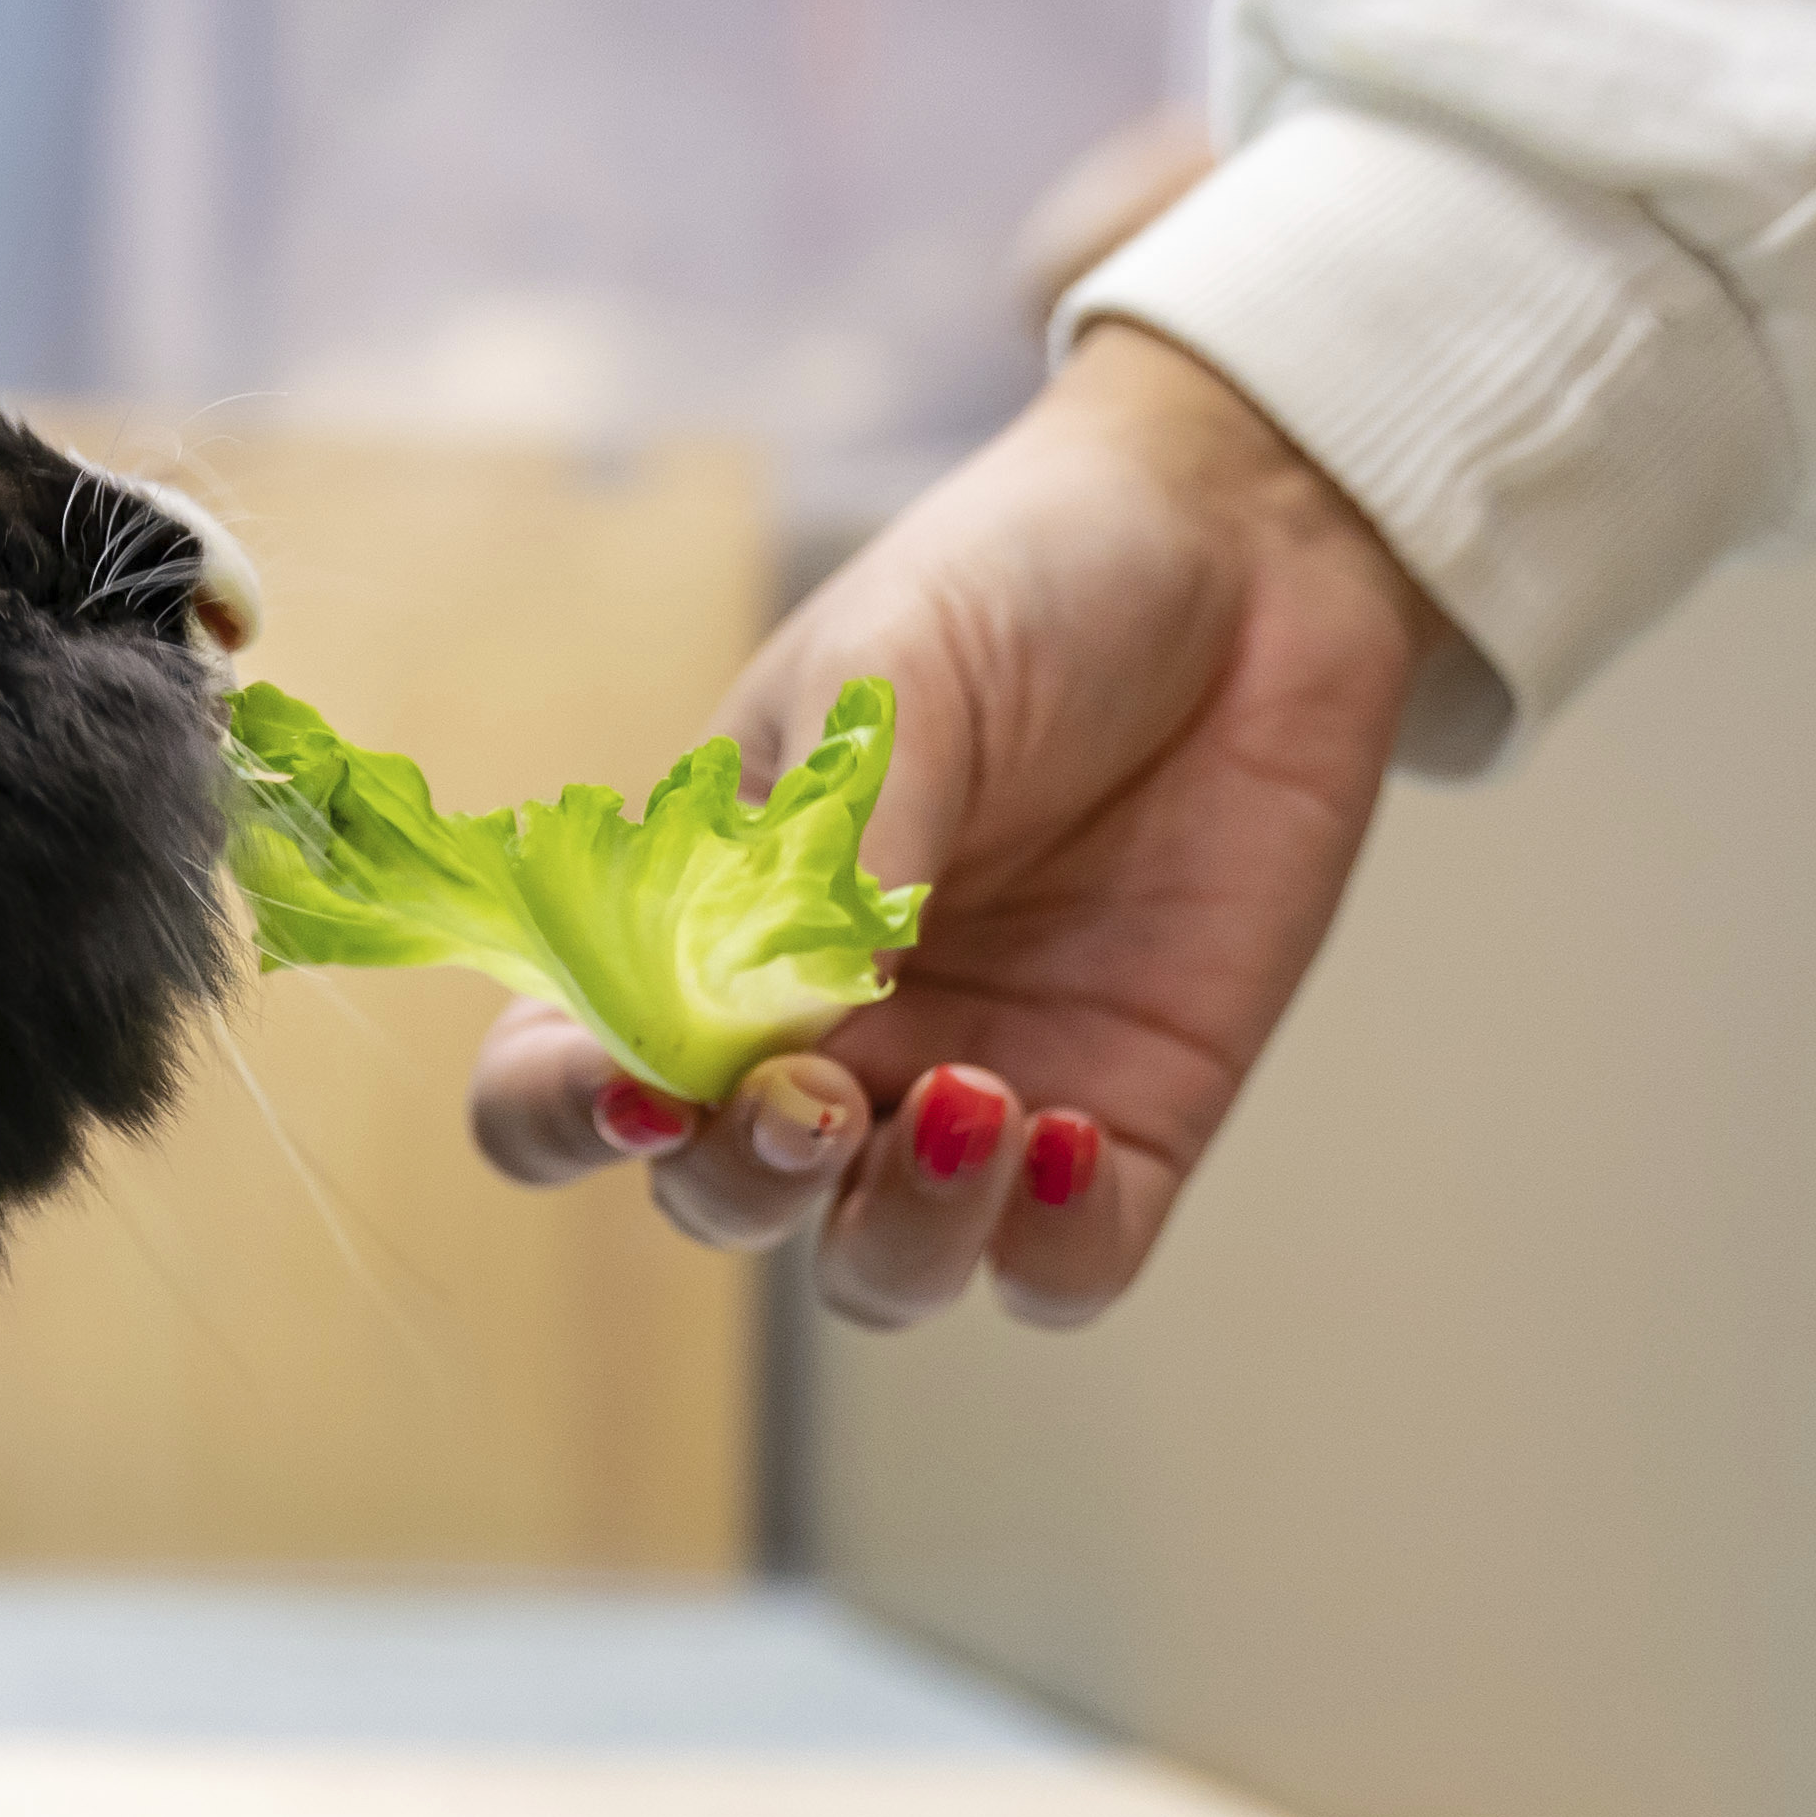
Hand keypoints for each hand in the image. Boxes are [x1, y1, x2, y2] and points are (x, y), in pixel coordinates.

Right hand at [471, 327, 1463, 1325]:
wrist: (1252, 543)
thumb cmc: (1025, 583)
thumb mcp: (891, 683)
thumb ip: (826, 858)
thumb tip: (772, 1022)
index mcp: (706, 922)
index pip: (566, 1076)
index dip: (562, 1116)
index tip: (636, 1087)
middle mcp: (822, 1033)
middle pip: (715, 1199)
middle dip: (744, 1177)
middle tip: (818, 1095)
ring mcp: (967, 1086)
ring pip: (878, 1269)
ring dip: (900, 1229)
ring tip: (976, 1099)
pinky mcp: (1124, 1119)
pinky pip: (1061, 1273)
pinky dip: (1047, 1247)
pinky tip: (1068, 1133)